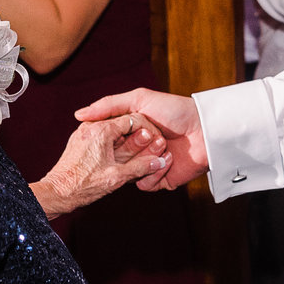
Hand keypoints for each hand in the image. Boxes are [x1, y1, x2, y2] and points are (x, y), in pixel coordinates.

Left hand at [31, 113, 168, 216]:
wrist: (56, 193)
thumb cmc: (83, 186)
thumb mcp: (117, 177)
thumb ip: (141, 167)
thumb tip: (160, 162)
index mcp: (101, 130)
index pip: (133, 120)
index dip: (148, 131)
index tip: (156, 142)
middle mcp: (91, 127)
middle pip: (123, 126)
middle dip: (138, 139)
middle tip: (151, 151)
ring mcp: (84, 134)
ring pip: (113, 134)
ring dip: (127, 144)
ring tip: (137, 158)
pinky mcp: (80, 143)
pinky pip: (103, 140)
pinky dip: (114, 148)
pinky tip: (121, 161)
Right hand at [74, 88, 206, 189]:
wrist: (205, 130)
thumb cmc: (174, 110)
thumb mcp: (139, 98)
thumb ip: (108, 105)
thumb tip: (78, 114)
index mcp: (130, 132)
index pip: (106, 141)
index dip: (107, 139)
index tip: (112, 133)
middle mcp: (137, 150)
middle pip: (116, 159)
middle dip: (130, 148)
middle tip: (147, 136)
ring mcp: (148, 166)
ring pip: (129, 173)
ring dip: (145, 160)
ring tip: (164, 145)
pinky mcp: (160, 180)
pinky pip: (145, 184)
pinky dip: (155, 172)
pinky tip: (169, 160)